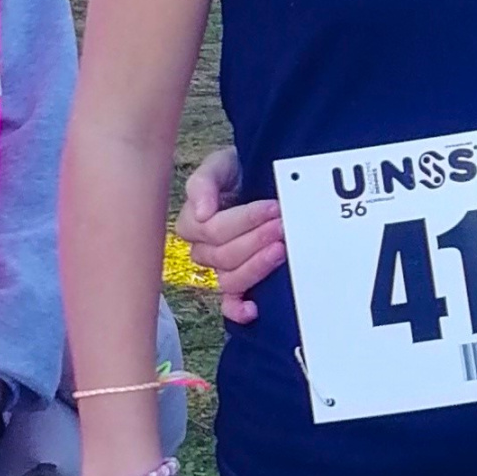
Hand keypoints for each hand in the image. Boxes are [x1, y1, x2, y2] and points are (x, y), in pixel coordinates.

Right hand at [179, 145, 284, 323]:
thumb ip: (203, 183)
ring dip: (257, 266)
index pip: (213, 230)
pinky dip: (238, 310)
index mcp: (193, 223)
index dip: (245, 220)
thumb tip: (201, 212)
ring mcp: (220, 268)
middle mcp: (203, 249)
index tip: (273, 207)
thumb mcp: (219, 165)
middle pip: (224, 255)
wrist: (260, 174)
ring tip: (282, 248)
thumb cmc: (237, 170)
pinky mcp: (237, 282)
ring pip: (230, 279)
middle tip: (283, 225)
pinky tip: (254, 309)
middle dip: (257, 239)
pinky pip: (230, 303)